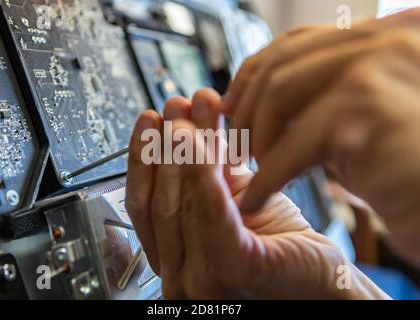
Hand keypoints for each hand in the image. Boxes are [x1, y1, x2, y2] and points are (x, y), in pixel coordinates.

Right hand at [126, 89, 387, 298]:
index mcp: (177, 259)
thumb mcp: (235, 203)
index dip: (142, 158)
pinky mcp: (236, 269)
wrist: (326, 280)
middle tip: (175, 107)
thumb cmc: (282, 247)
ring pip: (180, 205)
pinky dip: (205, 174)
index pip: (144, 206)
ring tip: (189, 111)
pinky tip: (206, 141)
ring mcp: (204, 279)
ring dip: (182, 151)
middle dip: (163, 147)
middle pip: (159, 203)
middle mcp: (180, 276)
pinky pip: (212, 213)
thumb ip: (209, 177)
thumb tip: (189, 127)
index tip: (150, 120)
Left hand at [224, 9, 419, 263]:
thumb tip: (253, 98)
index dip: (252, 75)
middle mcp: (387, 39)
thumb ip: (320, 95)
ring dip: (257, 140)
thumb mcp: (360, 117)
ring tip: (256, 171)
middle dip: (246, 108)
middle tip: (234, 145)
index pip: (296, 42)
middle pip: (282, 64)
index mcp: (384, 35)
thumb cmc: (403, 168)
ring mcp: (381, 68)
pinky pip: (293, 145)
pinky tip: (257, 200)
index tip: (230, 108)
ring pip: (279, 94)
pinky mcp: (369, 112)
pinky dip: (267, 178)